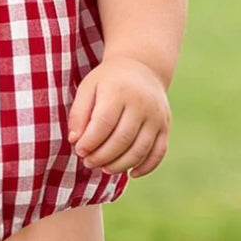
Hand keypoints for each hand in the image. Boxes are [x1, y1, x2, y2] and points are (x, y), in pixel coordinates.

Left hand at [67, 56, 170, 178]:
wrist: (142, 67)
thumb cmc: (108, 81)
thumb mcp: (88, 88)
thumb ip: (78, 113)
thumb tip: (75, 141)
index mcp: (119, 91)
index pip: (103, 124)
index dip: (90, 142)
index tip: (79, 150)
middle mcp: (141, 103)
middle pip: (122, 139)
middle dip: (102, 157)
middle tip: (88, 162)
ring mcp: (156, 116)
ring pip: (140, 150)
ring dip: (120, 165)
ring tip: (104, 169)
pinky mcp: (165, 126)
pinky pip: (159, 152)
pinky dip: (146, 167)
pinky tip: (131, 173)